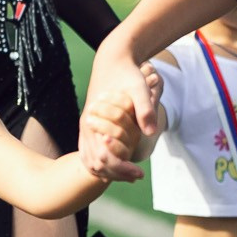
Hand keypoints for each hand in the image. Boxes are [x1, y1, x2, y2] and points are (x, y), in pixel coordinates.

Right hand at [80, 40, 156, 181]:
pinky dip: (103, 163)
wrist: (112, 60)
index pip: (104, 157)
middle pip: (96, 164)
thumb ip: (145, 110)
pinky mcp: (88, 128)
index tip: (140, 174)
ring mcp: (85, 128)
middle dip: (117, 174)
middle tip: (137, 176)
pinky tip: (120, 164)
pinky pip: (90, 153)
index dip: (122, 169)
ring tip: (130, 174)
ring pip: (91, 161)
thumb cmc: (127, 75)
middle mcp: (86, 127)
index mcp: (94, 120)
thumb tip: (151, 132)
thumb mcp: (139, 90)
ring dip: (110, 171)